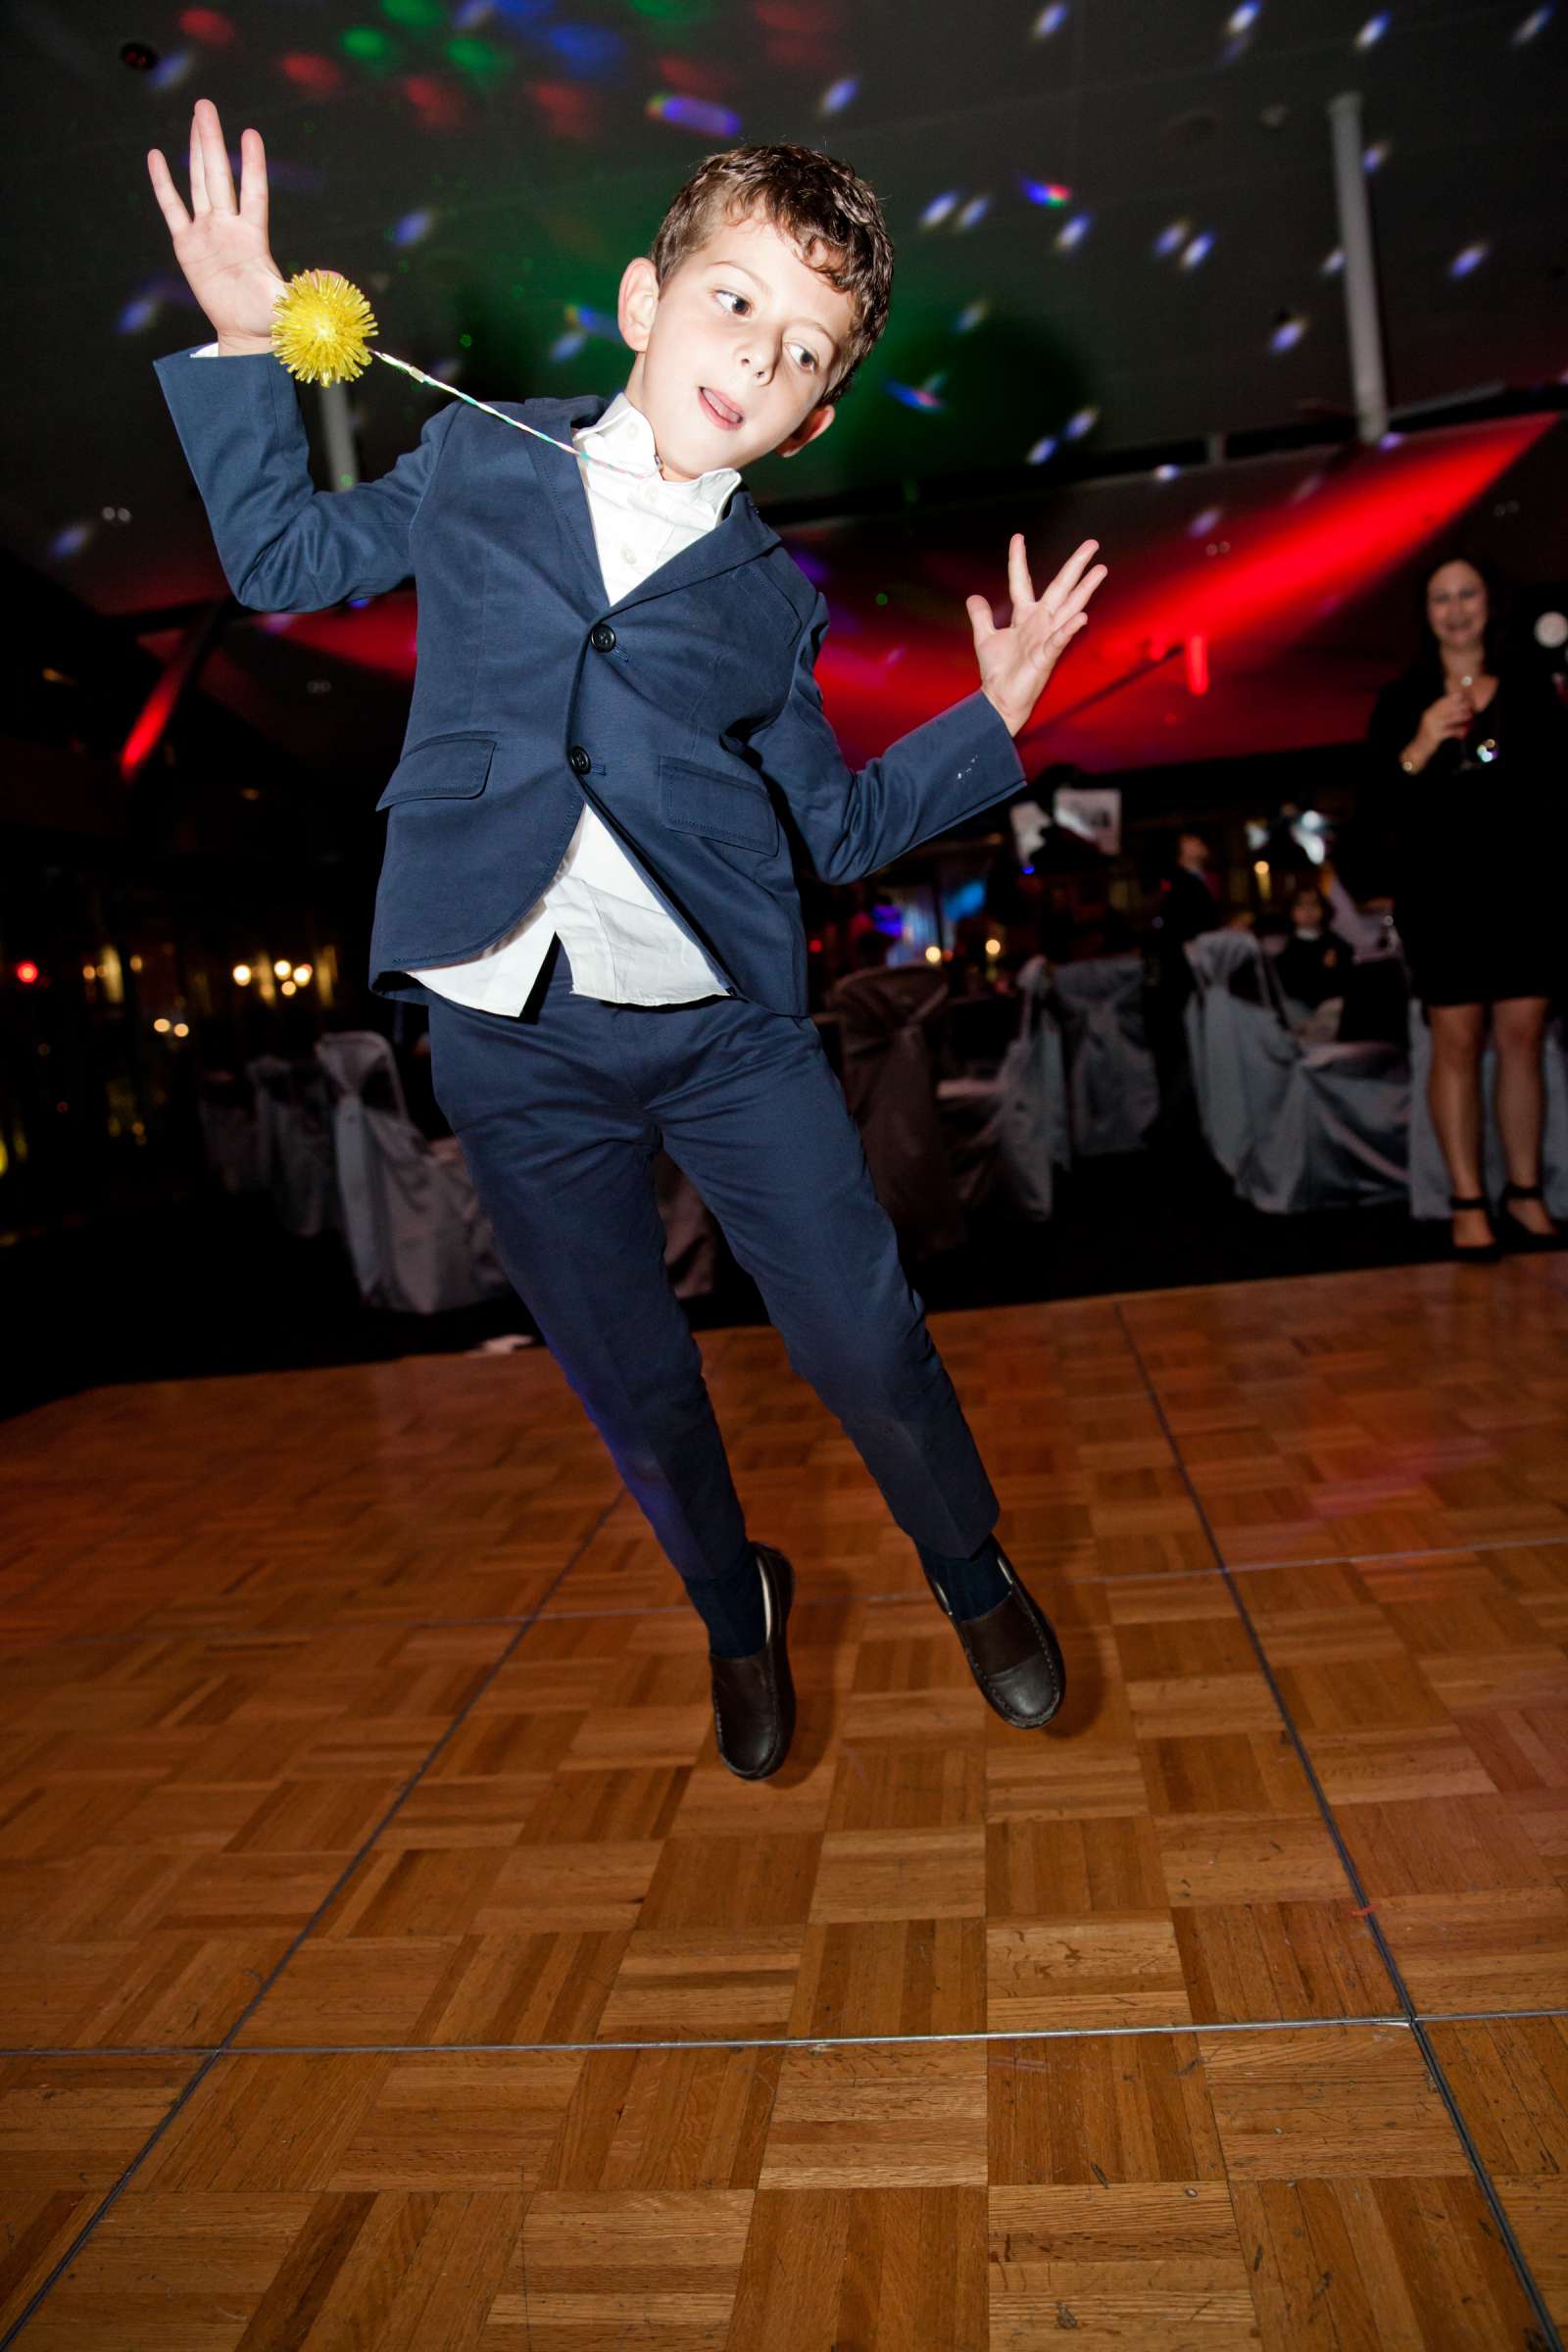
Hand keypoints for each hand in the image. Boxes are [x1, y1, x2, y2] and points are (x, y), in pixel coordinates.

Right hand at [147, 97, 286, 350]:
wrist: (246, 333)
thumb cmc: (270, 318)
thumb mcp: (287, 304)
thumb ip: (305, 290)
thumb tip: (334, 280)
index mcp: (254, 236)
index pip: (253, 191)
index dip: (252, 165)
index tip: (251, 134)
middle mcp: (229, 226)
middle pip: (219, 175)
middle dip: (212, 140)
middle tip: (205, 105)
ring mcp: (207, 232)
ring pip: (199, 182)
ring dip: (196, 150)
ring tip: (196, 118)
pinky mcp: (187, 245)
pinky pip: (172, 208)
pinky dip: (163, 184)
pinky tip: (156, 157)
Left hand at [967, 536, 1106, 735]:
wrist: (1000, 699)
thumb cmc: (998, 671)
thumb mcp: (984, 638)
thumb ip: (981, 616)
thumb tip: (974, 597)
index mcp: (1024, 616)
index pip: (1022, 581)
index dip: (1018, 560)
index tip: (1018, 537)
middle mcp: (1040, 622)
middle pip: (1060, 587)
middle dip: (1075, 566)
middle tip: (1092, 544)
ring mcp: (1046, 637)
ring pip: (1070, 608)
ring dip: (1085, 589)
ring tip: (1100, 570)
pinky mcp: (1046, 656)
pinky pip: (1060, 640)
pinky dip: (1070, 628)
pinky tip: (1082, 616)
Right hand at [1414, 690, 1472, 760]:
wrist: (1418, 750)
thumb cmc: (1428, 736)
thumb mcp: (1432, 723)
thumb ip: (1440, 715)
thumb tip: (1457, 709)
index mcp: (1429, 712)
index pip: (1442, 701)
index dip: (1454, 698)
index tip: (1465, 696)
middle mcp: (1429, 717)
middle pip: (1448, 708)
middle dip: (1461, 706)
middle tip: (1471, 706)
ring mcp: (1432, 726)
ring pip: (1451, 718)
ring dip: (1462, 717)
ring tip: (1470, 716)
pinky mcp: (1435, 736)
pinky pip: (1451, 731)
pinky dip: (1459, 731)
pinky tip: (1465, 732)